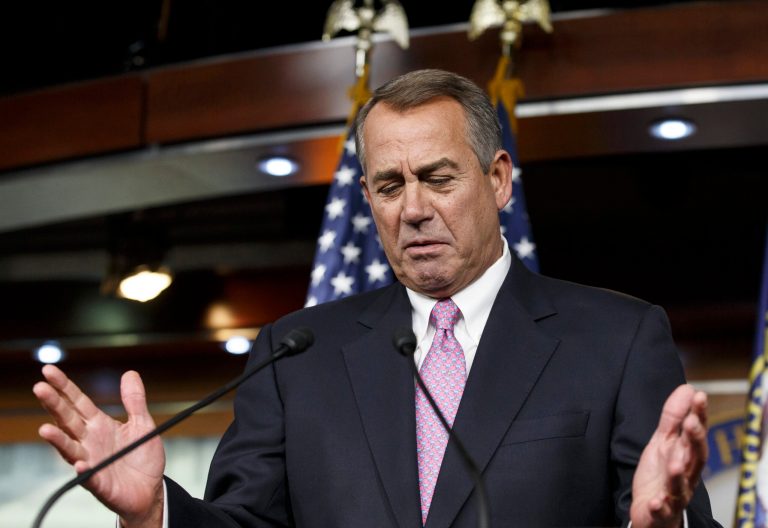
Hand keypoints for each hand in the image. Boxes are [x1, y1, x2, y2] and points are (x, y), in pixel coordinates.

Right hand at [33, 365, 165, 527]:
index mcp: (99, 425)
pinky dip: (84, 470)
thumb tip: (130, 373)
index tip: (48, 370)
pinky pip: (90, 477)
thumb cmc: (142, 457)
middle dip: (54, 405)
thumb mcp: (142, 424)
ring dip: (57, 440)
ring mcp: (92, 462)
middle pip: (68, 420)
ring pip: (70, 449)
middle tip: (39, 388)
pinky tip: (80, 463)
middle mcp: (89, 442)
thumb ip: (134, 401)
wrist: (150, 489)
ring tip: (45, 429)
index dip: (64, 387)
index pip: (78, 402)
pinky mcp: (100, 483)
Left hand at [630, 384, 707, 527]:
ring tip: (674, 463)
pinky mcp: (661, 512)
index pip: (695, 434)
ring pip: (681, 486)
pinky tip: (656, 501)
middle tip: (691, 423)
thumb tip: (688, 388)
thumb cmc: (661, 474)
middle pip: (695, 458)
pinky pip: (662, 510)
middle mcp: (686, 475)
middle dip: (695, 441)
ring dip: (679, 475)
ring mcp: (675, 494)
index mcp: (686, 455)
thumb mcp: (664, 441)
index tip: (699, 397)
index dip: (699, 416)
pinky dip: (660, 506)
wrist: (651, 511)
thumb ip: (673, 417)